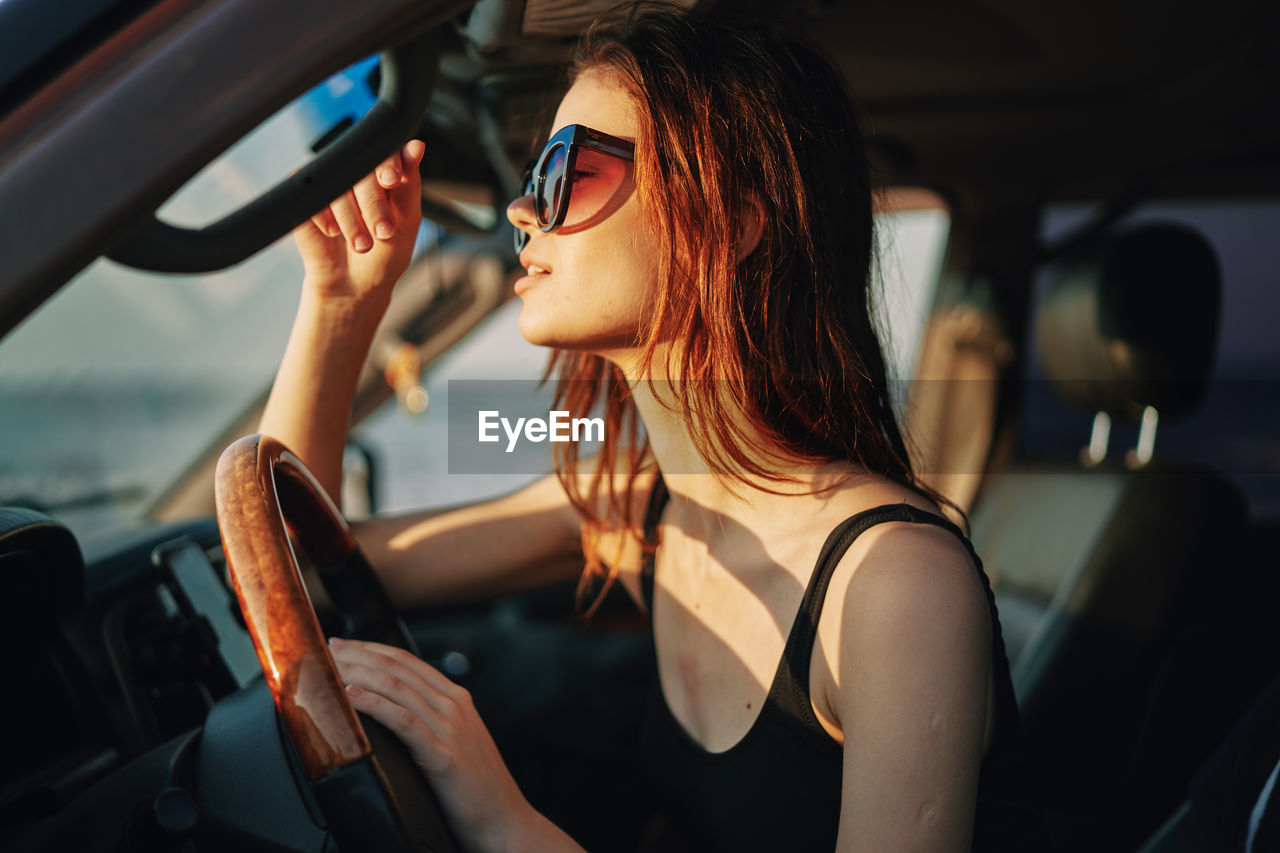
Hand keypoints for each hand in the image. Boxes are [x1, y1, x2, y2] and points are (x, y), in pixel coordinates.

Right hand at [295, 140, 425, 302]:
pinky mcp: (305, 197)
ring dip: (352, 218)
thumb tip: (416, 145)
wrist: (355, 285)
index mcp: (382, 172)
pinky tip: (333, 233)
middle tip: (383, 232)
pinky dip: (325, 216)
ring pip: (337, 184)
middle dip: (374, 204)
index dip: (387, 162)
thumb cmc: (385, 253)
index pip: (385, 151)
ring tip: (362, 244)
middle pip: (361, 169)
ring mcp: (329, 183)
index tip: (390, 180)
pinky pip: (312, 196)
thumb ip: (410, 184)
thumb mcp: (406, 222)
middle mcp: (355, 172)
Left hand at [328, 638, 534, 851]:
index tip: (339, 644)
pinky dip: (374, 704)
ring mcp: (450, 727)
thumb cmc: (476, 787)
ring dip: (357, 673)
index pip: (405, 660)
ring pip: (396, 686)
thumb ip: (431, 720)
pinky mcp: (443, 754)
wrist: (505, 819)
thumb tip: (391, 710)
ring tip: (328, 668)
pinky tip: (351, 696)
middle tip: (323, 651)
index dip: (368, 648)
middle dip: (356, 655)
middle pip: (396, 667)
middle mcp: (453, 705)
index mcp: (456, 698)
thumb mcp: (456, 741)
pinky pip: (403, 721)